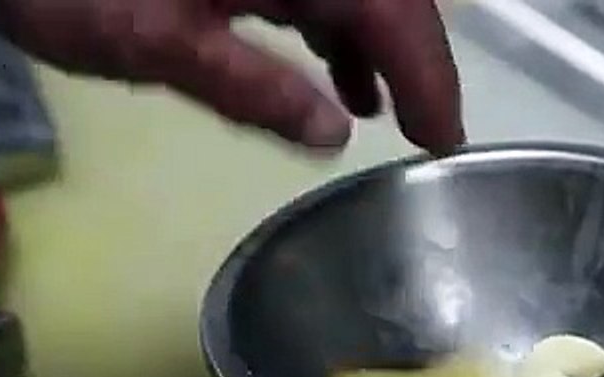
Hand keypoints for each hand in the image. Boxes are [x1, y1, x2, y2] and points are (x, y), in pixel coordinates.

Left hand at [0, 0, 464, 153]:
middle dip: (415, 59)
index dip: (427, 72)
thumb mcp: (159, 44)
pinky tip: (338, 79)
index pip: (389, 6)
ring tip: (387, 114)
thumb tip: (334, 135)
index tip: (443, 137)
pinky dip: (337, 27)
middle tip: (430, 131)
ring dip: (379, 44)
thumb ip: (253, 87)